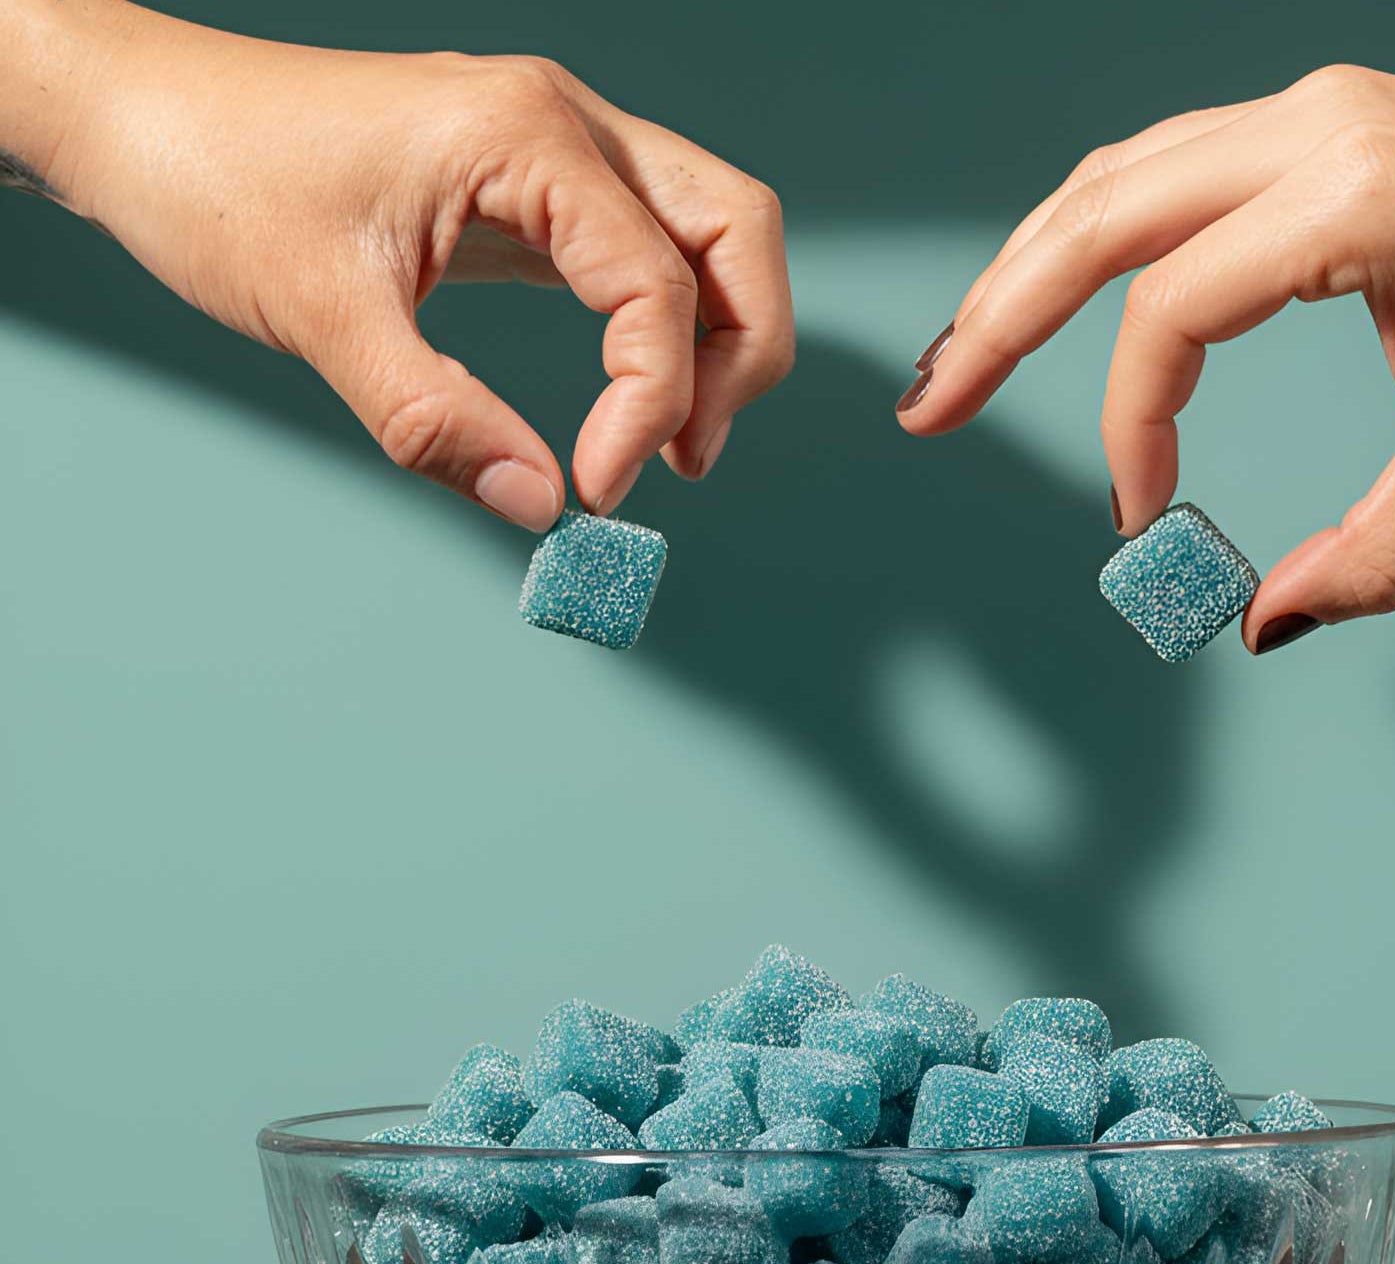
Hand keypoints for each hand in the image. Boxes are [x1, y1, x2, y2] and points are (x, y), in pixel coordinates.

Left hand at [2, 0, 793, 526]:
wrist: (145, 114)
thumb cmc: (216, 180)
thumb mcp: (319, 314)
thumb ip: (434, 420)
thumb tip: (538, 508)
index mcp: (524, 134)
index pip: (655, 285)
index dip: (648, 404)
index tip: (599, 491)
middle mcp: (565, 124)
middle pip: (736, 230)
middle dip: (740, 356)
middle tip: (687, 459)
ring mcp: (560, 148)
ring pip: (713, 235)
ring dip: (722, 341)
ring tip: (674, 444)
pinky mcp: (539, 186)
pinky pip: (653, 250)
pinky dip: (668, 329)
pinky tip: (631, 401)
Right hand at [897, 68, 1394, 649]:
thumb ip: (1371, 553)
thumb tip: (1262, 629)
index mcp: (1356, 197)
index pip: (1170, 314)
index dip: (1133, 427)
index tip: (1146, 518)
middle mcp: (1319, 128)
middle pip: (1100, 214)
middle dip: (998, 315)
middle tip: (928, 407)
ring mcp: (1320, 111)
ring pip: (1122, 175)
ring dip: (1033, 264)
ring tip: (966, 350)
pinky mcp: (1329, 124)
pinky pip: (1174, 166)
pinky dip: (1102, 233)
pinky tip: (1063, 289)